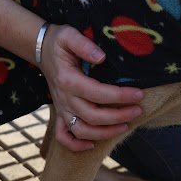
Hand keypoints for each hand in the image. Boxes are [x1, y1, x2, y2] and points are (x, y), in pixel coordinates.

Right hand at [39, 24, 143, 150]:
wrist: (42, 49)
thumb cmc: (59, 42)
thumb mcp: (69, 35)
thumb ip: (84, 45)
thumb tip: (101, 57)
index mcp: (68, 80)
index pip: (97, 93)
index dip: (120, 96)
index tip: (139, 94)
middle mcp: (64, 98)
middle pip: (92, 116)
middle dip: (118, 116)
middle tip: (138, 110)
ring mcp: (61, 108)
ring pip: (81, 130)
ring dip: (104, 133)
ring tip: (125, 126)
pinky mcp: (59, 113)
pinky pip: (63, 137)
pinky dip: (76, 145)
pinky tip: (93, 144)